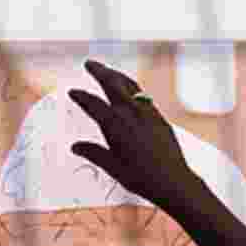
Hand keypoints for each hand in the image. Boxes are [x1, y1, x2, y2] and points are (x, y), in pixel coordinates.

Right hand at [67, 60, 200, 208]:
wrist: (173, 181)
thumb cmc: (143, 178)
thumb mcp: (113, 168)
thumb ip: (94, 154)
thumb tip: (76, 147)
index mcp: (115, 125)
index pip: (93, 104)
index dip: (81, 97)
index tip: (73, 92)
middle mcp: (131, 114)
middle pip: (112, 84)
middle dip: (99, 72)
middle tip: (90, 63)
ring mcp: (148, 113)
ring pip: (131, 86)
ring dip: (118, 75)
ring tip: (110, 71)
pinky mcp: (160, 117)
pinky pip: (144, 96)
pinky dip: (134, 88)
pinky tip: (132, 91)